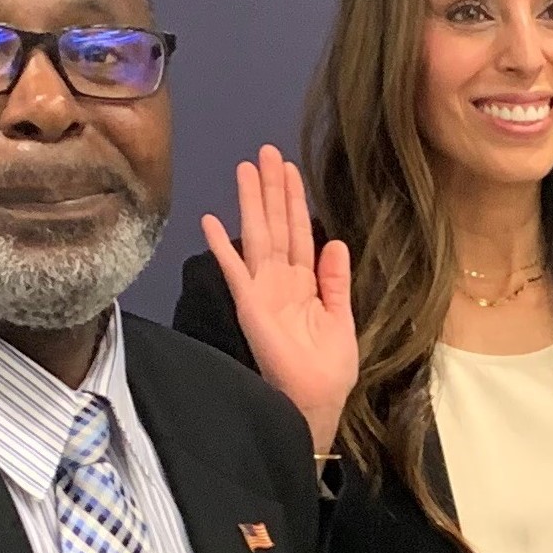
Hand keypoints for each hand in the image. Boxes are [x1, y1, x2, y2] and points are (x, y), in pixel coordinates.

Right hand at [200, 146, 355, 454]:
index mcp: (305, 282)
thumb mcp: (342, 317)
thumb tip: (335, 241)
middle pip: (276, 225)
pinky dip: (223, 247)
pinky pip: (235, 271)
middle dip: (272, 189)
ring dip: (251, 203)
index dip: (294, 200)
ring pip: (258, 237)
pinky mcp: (251, 306)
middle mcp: (281, 280)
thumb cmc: (330, 368)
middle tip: (267, 151)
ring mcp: (263, 290)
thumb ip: (335, 280)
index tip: (289, 168)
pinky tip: (210, 221)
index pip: (298, 232)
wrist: (318, 401)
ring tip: (246, 168)